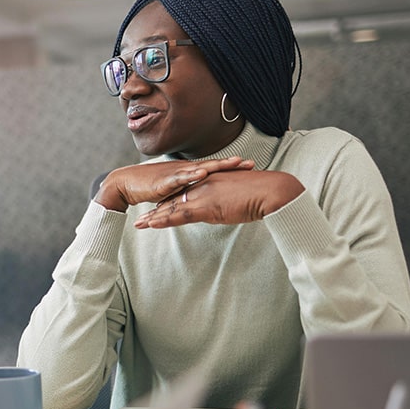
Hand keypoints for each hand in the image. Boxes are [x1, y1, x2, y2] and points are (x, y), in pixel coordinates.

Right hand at [94, 156, 254, 211]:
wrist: (125, 184)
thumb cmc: (148, 186)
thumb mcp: (173, 191)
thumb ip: (187, 192)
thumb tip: (199, 197)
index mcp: (187, 173)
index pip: (212, 169)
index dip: (230, 167)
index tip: (248, 166)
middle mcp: (183, 170)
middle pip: (212, 166)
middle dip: (231, 165)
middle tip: (250, 163)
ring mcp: (175, 174)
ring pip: (200, 169)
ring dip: (218, 166)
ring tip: (233, 163)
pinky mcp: (165, 181)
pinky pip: (182, 177)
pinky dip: (193, 175)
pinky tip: (204, 173)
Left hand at [132, 169, 304, 228]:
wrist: (270, 192)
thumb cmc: (260, 195)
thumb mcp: (236, 198)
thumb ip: (223, 202)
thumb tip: (219, 210)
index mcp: (209, 183)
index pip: (184, 194)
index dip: (170, 202)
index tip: (157, 208)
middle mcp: (202, 187)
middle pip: (174, 200)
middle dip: (156, 210)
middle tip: (141, 217)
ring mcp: (203, 196)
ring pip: (172, 208)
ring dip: (154, 217)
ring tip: (139, 224)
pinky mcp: (207, 207)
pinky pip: (180, 215)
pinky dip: (165, 220)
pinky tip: (152, 225)